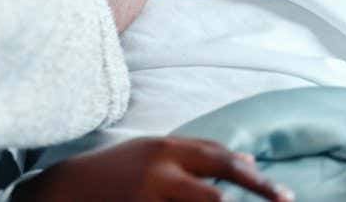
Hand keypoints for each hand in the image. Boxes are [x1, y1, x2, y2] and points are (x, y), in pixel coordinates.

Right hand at [13, 136, 293, 201]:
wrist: (64, 191)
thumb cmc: (114, 171)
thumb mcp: (152, 151)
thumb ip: (195, 154)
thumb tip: (248, 162)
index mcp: (165, 149)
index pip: (219, 159)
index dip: (254, 177)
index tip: (281, 193)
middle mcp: (160, 171)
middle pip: (219, 186)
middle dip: (256, 194)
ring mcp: (150, 198)